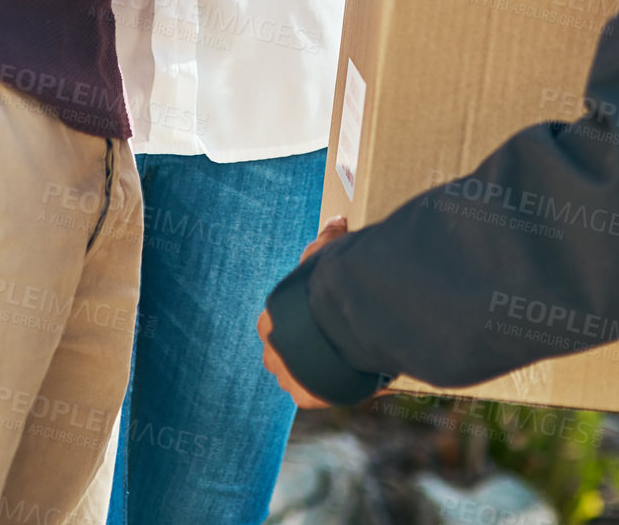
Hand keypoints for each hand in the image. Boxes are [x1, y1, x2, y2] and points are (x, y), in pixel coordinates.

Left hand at [256, 215, 347, 407]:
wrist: (336, 319)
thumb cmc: (325, 282)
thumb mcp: (324, 252)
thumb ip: (327, 238)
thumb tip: (335, 220)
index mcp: (270, 319)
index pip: (283, 321)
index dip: (303, 318)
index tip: (322, 316)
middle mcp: (271, 351)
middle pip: (288, 351)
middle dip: (306, 347)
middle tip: (334, 339)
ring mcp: (288, 377)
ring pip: (301, 375)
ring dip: (317, 369)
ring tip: (344, 359)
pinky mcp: (306, 397)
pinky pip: (319, 393)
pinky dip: (332, 387)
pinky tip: (348, 376)